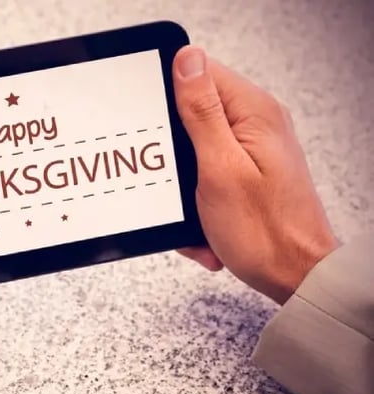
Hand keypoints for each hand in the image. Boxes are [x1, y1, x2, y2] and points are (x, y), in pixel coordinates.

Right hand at [172, 46, 338, 304]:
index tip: (156, 131)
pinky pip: (203, 180)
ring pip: (191, 154)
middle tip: (179, 185)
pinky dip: (196, 206)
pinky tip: (205, 229)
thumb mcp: (218, 167)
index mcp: (252, 113)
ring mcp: (250, 151)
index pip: (199, 74)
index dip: (168, 98)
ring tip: (197, 215)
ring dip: (183, 189)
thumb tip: (187, 61)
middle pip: (190, 117)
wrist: (294, 276)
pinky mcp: (243, 176)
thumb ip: (200, 112)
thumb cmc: (264, 232)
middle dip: (173, 157)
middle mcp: (255, 126)